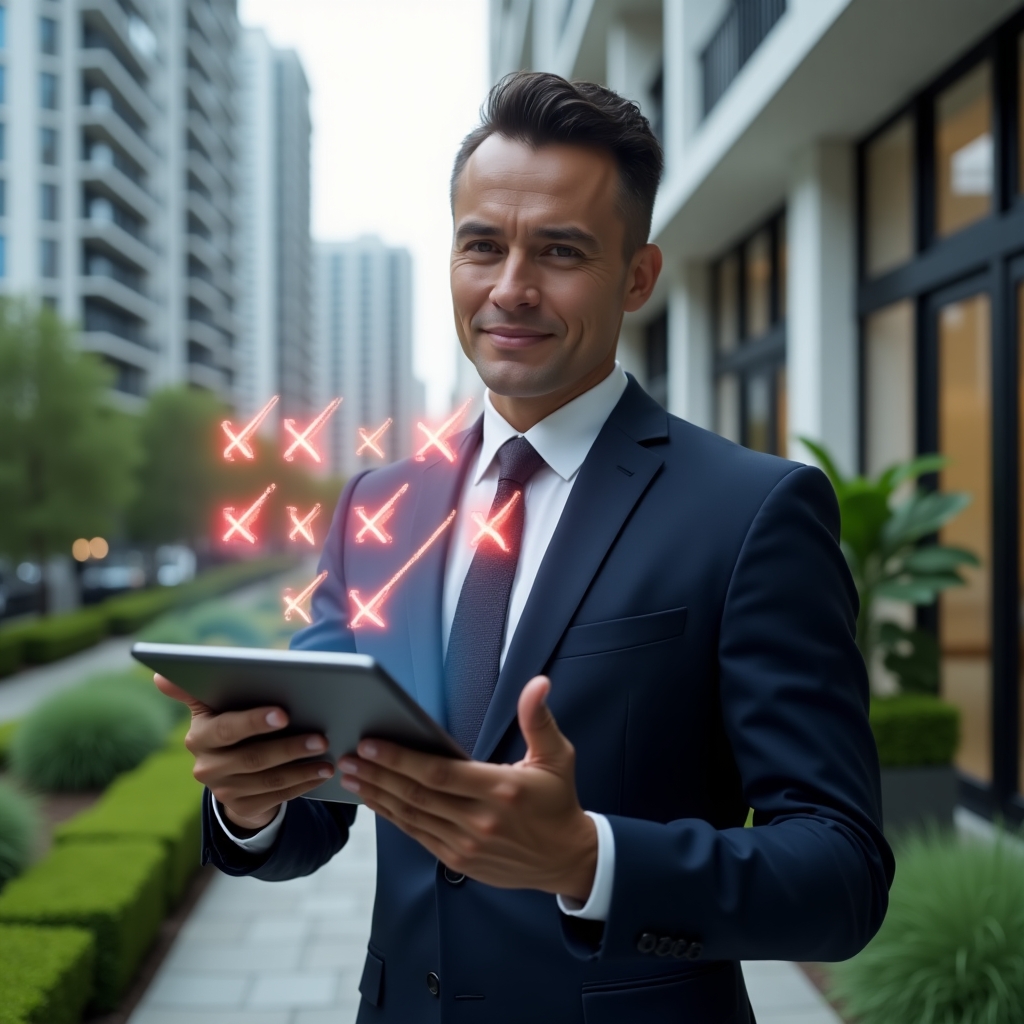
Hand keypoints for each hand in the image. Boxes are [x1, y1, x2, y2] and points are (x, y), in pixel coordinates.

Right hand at [154, 674, 334, 832]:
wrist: (230, 772)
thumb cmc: (231, 723)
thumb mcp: (214, 706)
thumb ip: (195, 688)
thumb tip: (158, 676)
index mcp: (200, 735)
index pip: (226, 729)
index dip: (254, 722)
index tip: (283, 713)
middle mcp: (206, 766)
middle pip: (252, 758)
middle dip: (290, 746)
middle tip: (321, 736)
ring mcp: (223, 790)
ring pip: (269, 780)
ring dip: (302, 767)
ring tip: (328, 755)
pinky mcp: (241, 807)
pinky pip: (277, 798)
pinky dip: (303, 784)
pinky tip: (322, 773)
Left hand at [337, 675, 597, 900]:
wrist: (566, 859)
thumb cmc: (558, 801)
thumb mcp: (557, 756)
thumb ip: (539, 719)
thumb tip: (537, 684)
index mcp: (500, 790)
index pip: (439, 773)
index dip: (401, 759)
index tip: (371, 744)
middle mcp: (480, 820)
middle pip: (417, 794)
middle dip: (378, 774)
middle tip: (347, 757)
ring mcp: (467, 844)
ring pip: (411, 817)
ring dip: (378, 795)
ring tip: (350, 776)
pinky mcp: (459, 860)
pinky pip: (418, 835)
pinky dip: (393, 817)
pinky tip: (376, 800)